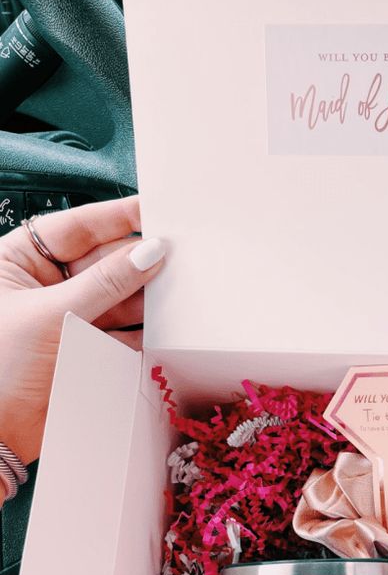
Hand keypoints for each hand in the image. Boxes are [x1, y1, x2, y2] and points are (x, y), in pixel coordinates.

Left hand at [0, 195, 165, 477]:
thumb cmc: (1, 365)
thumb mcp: (52, 313)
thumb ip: (106, 282)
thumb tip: (151, 252)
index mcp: (20, 260)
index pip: (76, 228)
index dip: (116, 217)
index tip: (156, 209)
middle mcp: (45, 285)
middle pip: (103, 262)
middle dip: (139, 261)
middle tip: (182, 255)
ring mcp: (67, 317)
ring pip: (118, 298)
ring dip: (147, 298)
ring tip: (180, 292)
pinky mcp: (85, 348)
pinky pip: (123, 330)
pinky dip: (145, 329)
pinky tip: (168, 323)